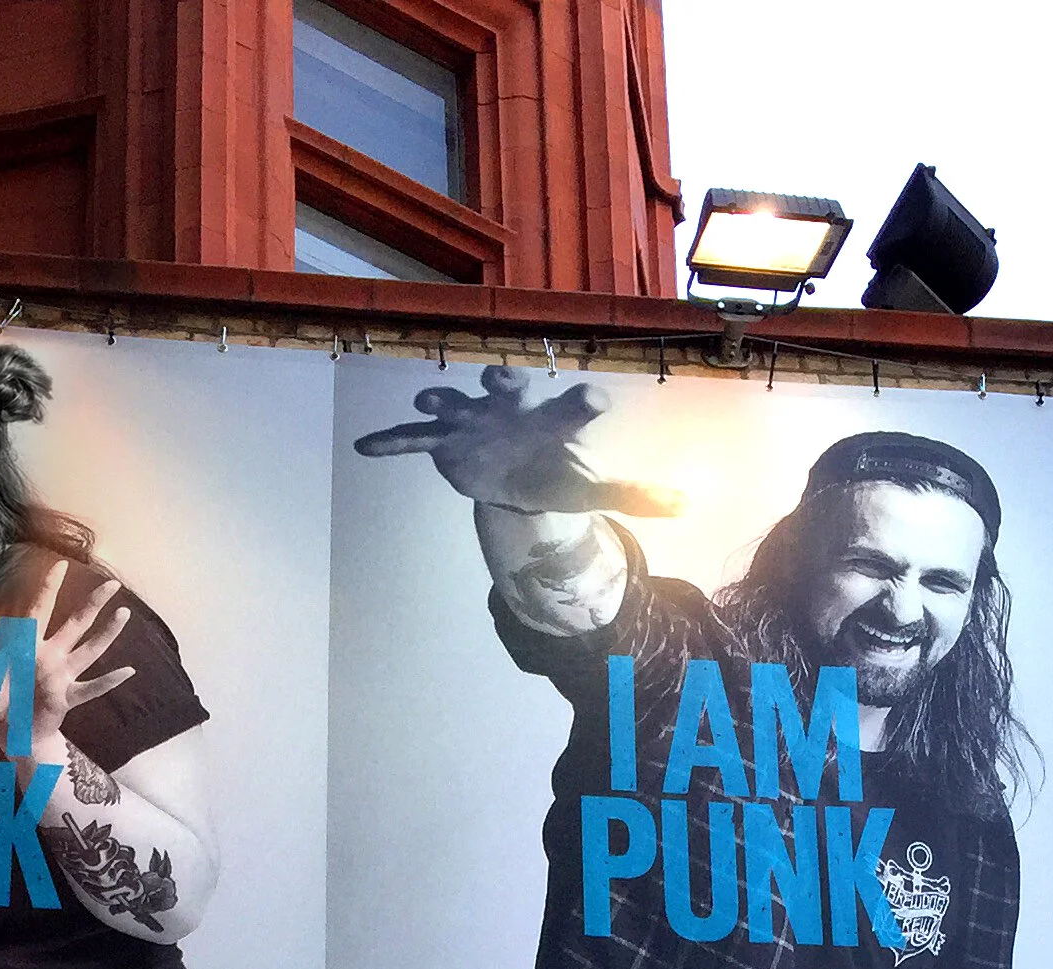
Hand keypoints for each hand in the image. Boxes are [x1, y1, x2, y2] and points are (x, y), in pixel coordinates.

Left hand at [0, 561, 136, 760]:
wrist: (12, 734)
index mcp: (27, 645)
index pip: (39, 608)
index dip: (49, 586)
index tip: (60, 562)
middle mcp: (50, 656)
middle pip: (75, 623)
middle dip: (93, 603)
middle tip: (112, 582)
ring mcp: (62, 676)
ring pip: (89, 650)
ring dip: (107, 634)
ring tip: (125, 613)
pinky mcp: (67, 698)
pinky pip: (92, 688)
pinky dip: (110, 681)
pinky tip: (129, 671)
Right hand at [351, 363, 681, 515]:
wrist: (517, 477)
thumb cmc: (558, 472)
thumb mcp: (594, 490)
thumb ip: (638, 494)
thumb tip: (690, 504)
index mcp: (551, 419)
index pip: (572, 407)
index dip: (582, 404)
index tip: (596, 401)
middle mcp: (509, 411)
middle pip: (506, 389)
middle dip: (503, 384)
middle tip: (501, 380)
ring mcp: (472, 423)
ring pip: (453, 404)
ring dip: (441, 400)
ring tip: (429, 401)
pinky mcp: (445, 445)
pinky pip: (412, 440)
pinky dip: (389, 442)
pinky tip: (362, 448)